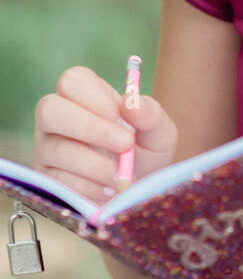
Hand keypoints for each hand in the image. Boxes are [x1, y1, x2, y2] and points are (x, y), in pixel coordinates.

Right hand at [34, 65, 178, 203]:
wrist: (139, 197)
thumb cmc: (146, 156)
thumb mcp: (160, 134)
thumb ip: (151, 114)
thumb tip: (131, 102)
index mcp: (84, 96)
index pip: (73, 80)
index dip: (97, 99)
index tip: (126, 119)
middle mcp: (58, 118)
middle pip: (50, 109)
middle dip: (90, 128)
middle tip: (125, 145)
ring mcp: (46, 148)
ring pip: (56, 149)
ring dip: (96, 165)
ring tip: (122, 176)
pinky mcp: (46, 180)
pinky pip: (59, 181)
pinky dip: (89, 188)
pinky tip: (108, 191)